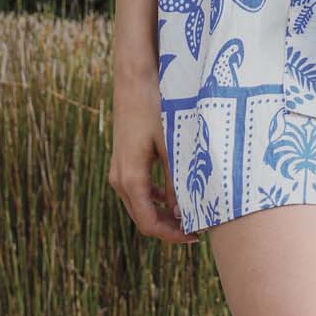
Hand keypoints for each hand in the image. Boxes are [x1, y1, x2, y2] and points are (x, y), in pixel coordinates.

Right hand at [108, 72, 199, 244]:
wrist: (134, 79)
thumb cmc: (155, 108)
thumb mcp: (171, 146)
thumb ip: (177, 181)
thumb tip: (185, 213)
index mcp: (131, 180)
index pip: (149, 225)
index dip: (173, 236)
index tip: (196, 236)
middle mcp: (119, 180)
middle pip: (143, 219)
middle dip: (169, 228)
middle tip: (197, 228)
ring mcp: (118, 170)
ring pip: (139, 206)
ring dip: (162, 214)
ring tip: (189, 213)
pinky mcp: (122, 160)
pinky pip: (137, 190)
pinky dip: (154, 199)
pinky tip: (172, 196)